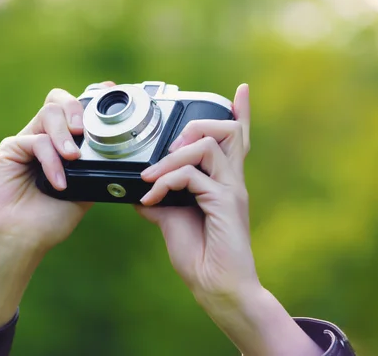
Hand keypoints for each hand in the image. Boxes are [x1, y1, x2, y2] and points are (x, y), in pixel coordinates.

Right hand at [0, 82, 114, 335]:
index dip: (92, 97)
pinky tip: (58, 183)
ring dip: (64, 134)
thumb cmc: (51, 219)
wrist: (22, 239)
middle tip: (84, 131)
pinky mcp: (11, 149)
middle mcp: (45, 137)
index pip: (76, 109)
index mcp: (63, 143)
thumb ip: (96, 169)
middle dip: (76, 108)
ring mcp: (27, 141)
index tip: (111, 90)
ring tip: (73, 157)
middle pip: (59, 100)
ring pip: (49, 114)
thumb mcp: (85, 191)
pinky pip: (36, 142)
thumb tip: (125, 157)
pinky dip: (51, 162)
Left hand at [136, 84, 321, 355]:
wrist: (217, 287)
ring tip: (150, 178)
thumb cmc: (201, 256)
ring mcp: (231, 191)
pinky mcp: (224, 204)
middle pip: (227, 130)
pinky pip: (192, 177)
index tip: (240, 89)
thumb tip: (137, 190)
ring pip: (207, 146)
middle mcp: (232, 181)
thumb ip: (160, 200)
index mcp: (224, 182)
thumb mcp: (172, 221)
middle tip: (167, 150)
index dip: (240, 113)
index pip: (237, 139)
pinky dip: (165, 184)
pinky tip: (150, 201)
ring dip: (171, 157)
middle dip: (192, 127)